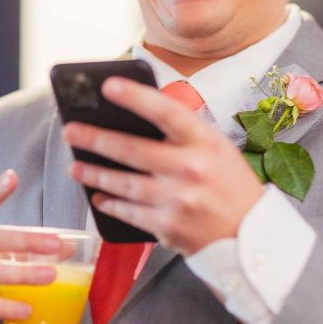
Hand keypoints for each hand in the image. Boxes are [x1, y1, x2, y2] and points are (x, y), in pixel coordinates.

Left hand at [63, 77, 263, 255]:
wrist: (252, 237)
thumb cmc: (231, 186)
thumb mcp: (217, 149)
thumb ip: (183, 133)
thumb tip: (135, 116)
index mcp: (205, 142)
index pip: (166, 112)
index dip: (135, 97)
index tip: (107, 86)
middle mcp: (191, 169)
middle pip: (132, 150)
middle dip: (95, 139)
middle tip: (71, 130)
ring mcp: (177, 200)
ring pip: (123, 184)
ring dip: (94, 174)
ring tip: (75, 166)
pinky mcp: (167, 227)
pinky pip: (129, 212)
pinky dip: (110, 204)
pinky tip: (98, 197)